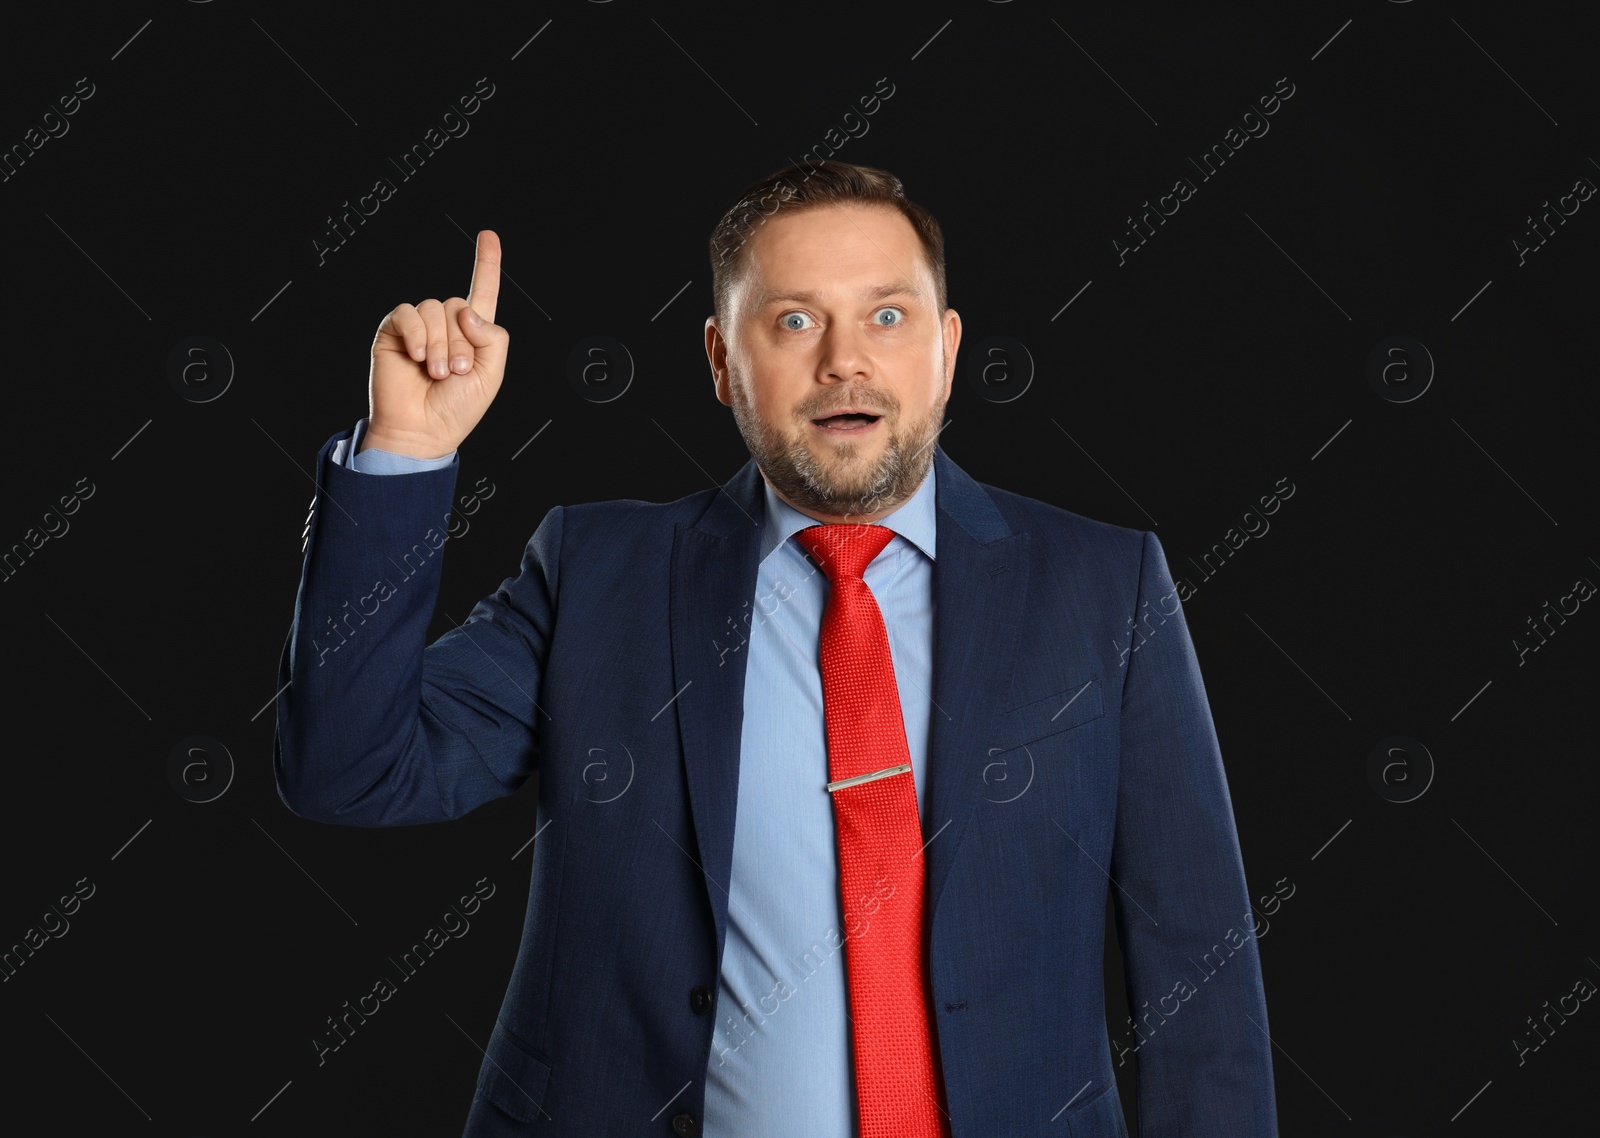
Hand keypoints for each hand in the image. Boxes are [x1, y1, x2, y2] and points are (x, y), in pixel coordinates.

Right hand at [363, 229, 507, 457]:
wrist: (421, 431)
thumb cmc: (456, 409)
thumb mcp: (491, 375)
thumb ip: (493, 338)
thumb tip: (467, 311)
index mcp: (473, 334)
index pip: (482, 292)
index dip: (486, 264)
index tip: (488, 235)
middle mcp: (446, 326)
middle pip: (459, 305)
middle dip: (462, 342)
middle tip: (455, 372)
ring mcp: (419, 328)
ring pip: (435, 309)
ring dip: (440, 344)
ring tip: (436, 373)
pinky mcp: (394, 331)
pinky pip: (408, 313)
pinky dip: (416, 334)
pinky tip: (417, 357)